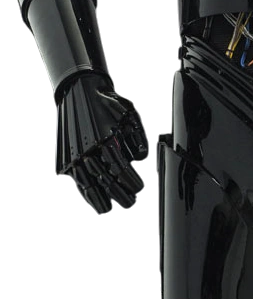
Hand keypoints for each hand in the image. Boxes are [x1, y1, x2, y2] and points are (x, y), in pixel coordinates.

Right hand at [56, 73, 148, 214]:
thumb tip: (140, 159)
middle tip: (129, 202)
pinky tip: (95, 198)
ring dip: (101, 198)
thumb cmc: (107, 103)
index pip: (120, 169)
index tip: (137, 190)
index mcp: (105, 140)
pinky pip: (78, 179)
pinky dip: (87, 191)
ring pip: (89, 184)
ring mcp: (75, 155)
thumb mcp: (127, 116)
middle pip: (106, 180)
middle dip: (119, 193)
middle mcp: (89, 150)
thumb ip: (136, 139)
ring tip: (111, 207)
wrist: (79, 91)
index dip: (129, 182)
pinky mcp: (66, 158)